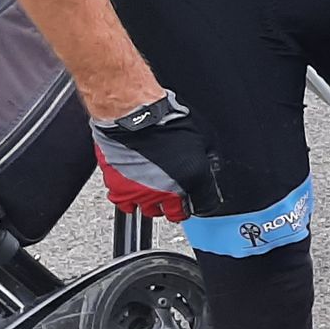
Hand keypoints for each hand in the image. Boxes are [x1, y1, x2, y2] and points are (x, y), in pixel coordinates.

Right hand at [92, 96, 221, 222]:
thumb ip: (207, 156)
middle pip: (174, 213)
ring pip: (149, 210)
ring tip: (152, 191)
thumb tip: (210, 162)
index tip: (195, 200)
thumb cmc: (166, 119)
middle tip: (173, 195)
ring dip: (153, 203)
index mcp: (192, 178)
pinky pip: (125, 204)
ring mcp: (141, 192)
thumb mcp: (203, 135)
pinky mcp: (119, 188)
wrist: (134, 115)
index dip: (199, 202)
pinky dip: (130, 199)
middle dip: (175, 205)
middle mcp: (167, 191)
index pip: (202, 205)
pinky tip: (133, 188)